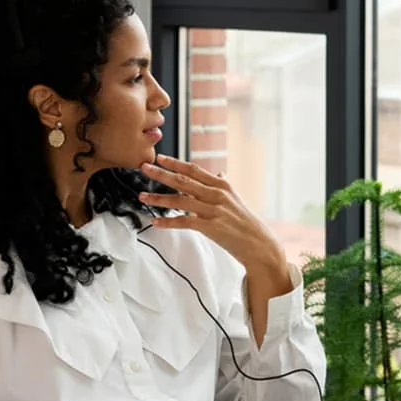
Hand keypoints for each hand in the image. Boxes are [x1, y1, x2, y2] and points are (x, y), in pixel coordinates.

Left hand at [138, 155, 287, 276]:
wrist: (258, 243)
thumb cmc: (245, 222)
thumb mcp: (235, 199)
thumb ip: (223, 186)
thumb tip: (220, 173)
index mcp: (222, 185)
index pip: (194, 170)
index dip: (175, 162)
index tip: (159, 157)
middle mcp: (217, 194)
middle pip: (183, 181)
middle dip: (161, 173)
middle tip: (144, 167)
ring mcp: (213, 210)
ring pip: (180, 200)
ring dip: (158, 198)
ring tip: (142, 196)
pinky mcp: (210, 227)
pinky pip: (183, 222)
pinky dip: (167, 221)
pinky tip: (155, 221)